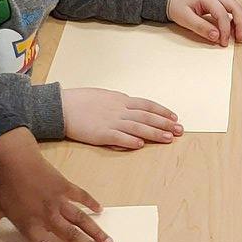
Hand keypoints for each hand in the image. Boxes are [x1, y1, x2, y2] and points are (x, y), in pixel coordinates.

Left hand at [0, 128, 112, 241]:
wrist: (14, 157)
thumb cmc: (3, 183)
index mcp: (30, 223)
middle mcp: (47, 215)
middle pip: (70, 235)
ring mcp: (58, 200)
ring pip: (80, 219)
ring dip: (95, 230)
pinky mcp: (64, 186)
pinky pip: (81, 196)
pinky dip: (91, 202)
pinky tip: (101, 210)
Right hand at [62, 85, 183, 151]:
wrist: (62, 106)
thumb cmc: (81, 101)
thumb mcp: (104, 96)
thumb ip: (119, 103)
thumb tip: (131, 108)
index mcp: (121, 100)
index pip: (147, 105)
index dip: (162, 111)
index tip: (174, 117)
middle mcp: (119, 110)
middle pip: (147, 117)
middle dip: (165, 124)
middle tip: (179, 130)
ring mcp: (111, 121)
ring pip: (138, 127)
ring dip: (154, 133)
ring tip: (168, 138)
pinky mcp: (101, 133)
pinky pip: (119, 137)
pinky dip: (131, 141)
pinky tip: (141, 145)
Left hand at [167, 0, 241, 46]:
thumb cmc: (177, 6)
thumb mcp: (185, 19)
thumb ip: (201, 27)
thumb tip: (216, 37)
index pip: (222, 14)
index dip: (225, 30)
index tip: (223, 42)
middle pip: (236, 6)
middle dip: (240, 23)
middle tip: (240, 38)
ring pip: (237, 5)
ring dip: (241, 20)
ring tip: (240, 35)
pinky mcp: (220, 2)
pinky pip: (233, 8)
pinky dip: (237, 17)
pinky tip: (234, 29)